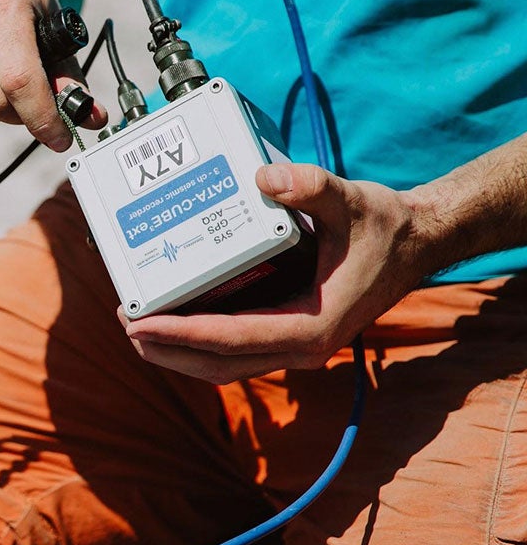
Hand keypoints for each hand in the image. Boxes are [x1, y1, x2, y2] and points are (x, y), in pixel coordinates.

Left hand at [122, 164, 440, 382]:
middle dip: (166, 349)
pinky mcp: (288, 334)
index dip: (181, 334)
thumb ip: (314, 188)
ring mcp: (294, 345)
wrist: (419, 243)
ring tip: (136, 325)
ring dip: (177, 351)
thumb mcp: (354, 201)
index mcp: (313, 326)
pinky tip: (171, 317)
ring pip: (222, 363)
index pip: (231, 339)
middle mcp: (302, 347)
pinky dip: (198, 341)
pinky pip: (233, 349)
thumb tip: (266, 180)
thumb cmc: (387, 227)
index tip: (140, 325)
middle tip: (125, 321)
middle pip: (217, 363)